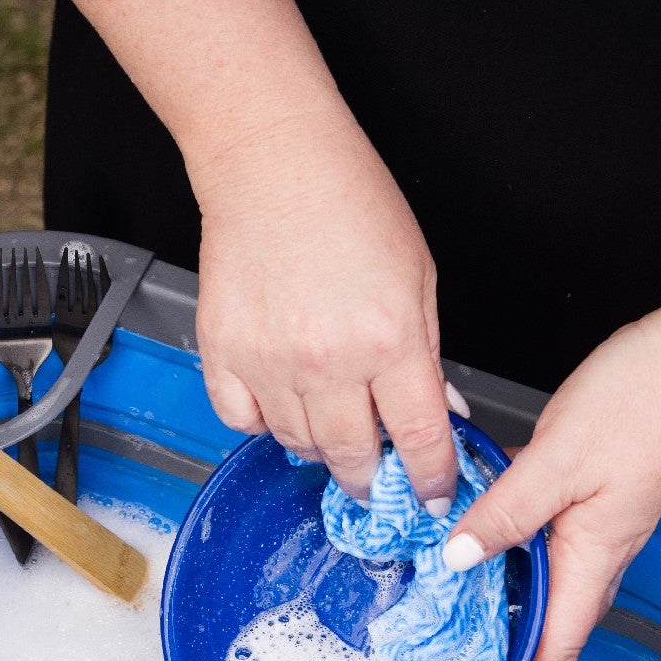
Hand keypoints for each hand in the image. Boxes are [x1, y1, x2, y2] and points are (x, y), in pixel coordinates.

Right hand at [189, 114, 460, 507]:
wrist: (274, 163)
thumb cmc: (351, 204)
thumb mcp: (419, 278)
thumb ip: (427, 356)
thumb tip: (438, 413)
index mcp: (389, 341)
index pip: (418, 439)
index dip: (430, 479)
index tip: (432, 497)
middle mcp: (328, 362)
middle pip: (353, 457)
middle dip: (371, 477)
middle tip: (376, 474)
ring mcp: (269, 362)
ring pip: (298, 445)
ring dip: (321, 447)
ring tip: (332, 423)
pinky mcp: (223, 353)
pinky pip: (243, 421)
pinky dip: (264, 423)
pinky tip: (282, 402)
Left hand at [441, 292, 660, 660]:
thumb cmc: (642, 402)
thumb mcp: (557, 460)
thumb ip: (504, 512)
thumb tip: (456, 559)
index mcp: (593, 558)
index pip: (557, 651)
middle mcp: (602, 555)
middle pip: (556, 635)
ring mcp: (602, 531)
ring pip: (554, 597)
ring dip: (520, 628)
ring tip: (475, 648)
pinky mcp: (597, 502)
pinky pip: (553, 555)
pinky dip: (521, 572)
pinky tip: (489, 560)